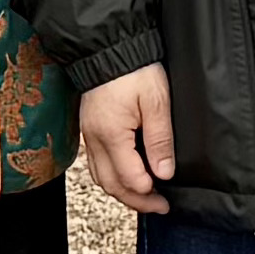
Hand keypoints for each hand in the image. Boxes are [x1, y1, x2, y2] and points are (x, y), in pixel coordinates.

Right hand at [80, 65, 176, 213]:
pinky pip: (96, 162)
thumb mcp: (156, 101)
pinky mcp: (89, 128)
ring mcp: (88, 134)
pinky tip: (128, 175)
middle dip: (134, 200)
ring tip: (145, 196)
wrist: (108, 46)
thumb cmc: (133, 69)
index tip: (166, 200)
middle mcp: (94, 139)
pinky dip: (112, 175)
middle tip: (158, 206)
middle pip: (110, 184)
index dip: (148, 193)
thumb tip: (164, 173)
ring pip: (100, 176)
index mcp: (111, 135)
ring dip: (122, 190)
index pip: (128, 178)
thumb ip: (159, 140)